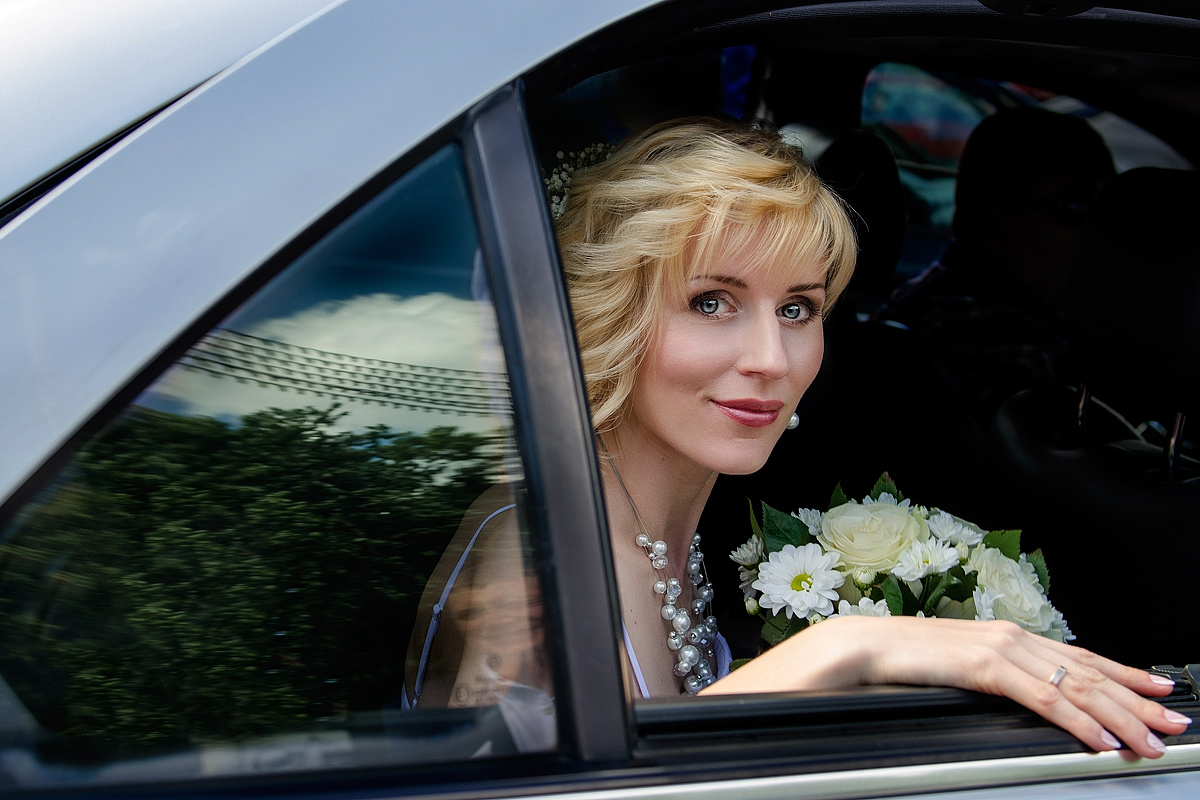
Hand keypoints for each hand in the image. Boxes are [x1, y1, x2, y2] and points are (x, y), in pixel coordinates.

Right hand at [702, 615, 1189, 757]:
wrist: (857, 648)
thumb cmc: (901, 663)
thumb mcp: (958, 670)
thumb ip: (993, 678)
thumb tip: (1020, 697)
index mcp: (1005, 636)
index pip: (1078, 658)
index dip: (1122, 675)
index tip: (1157, 690)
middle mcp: (1011, 636)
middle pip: (1088, 671)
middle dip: (1135, 700)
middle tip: (1172, 723)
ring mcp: (1000, 647)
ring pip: (1075, 686)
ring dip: (1119, 717)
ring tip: (1150, 741)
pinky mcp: (985, 665)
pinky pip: (1043, 697)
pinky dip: (1076, 721)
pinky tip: (1099, 742)